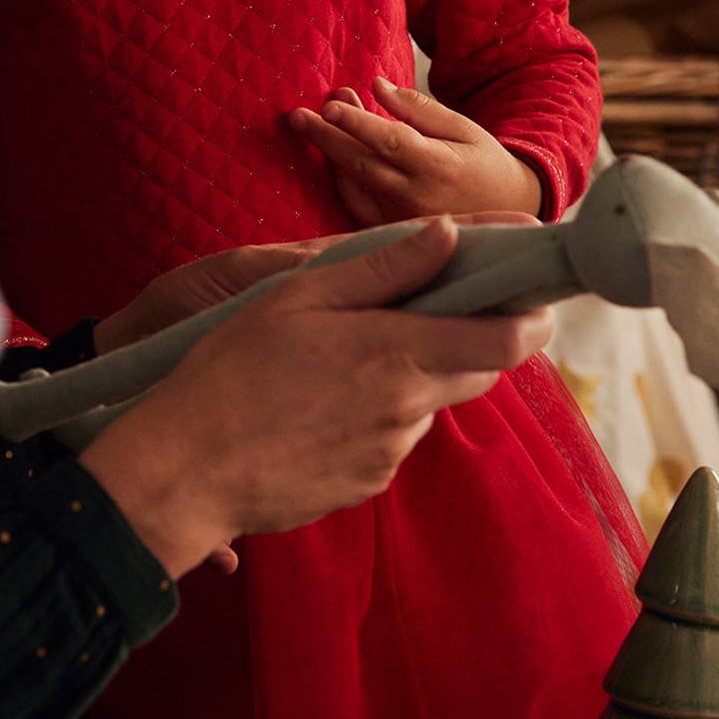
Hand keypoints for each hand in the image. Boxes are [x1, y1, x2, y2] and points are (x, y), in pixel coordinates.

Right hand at [80, 216, 553, 578]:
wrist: (187, 469)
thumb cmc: (233, 370)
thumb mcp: (301, 297)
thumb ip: (382, 268)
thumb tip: (447, 233)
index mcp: (398, 355)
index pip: (507, 341)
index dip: (530, 314)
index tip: (528, 292)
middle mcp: (408, 411)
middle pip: (479, 371)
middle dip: (472, 337)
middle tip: (431, 308)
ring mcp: (388, 454)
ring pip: (428, 402)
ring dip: (411, 375)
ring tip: (341, 358)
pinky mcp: (364, 484)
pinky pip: (391, 438)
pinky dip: (374, 414)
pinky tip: (318, 402)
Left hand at [288, 76, 542, 224]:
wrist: (509, 213)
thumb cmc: (485, 163)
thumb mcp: (463, 128)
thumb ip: (418, 109)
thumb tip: (377, 86)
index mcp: (438, 167)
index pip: (390, 141)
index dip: (358, 123)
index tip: (331, 104)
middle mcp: (417, 198)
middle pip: (361, 163)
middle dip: (326, 137)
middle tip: (296, 115)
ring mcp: (402, 219)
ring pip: (354, 185)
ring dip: (330, 154)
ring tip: (309, 123)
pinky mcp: (395, 233)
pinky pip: (357, 205)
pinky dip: (341, 179)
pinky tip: (331, 156)